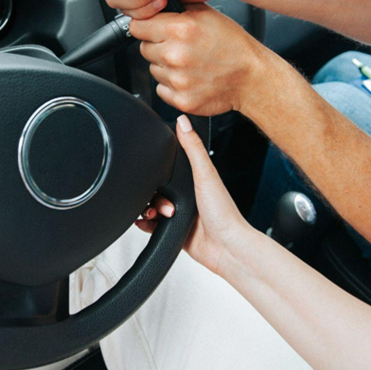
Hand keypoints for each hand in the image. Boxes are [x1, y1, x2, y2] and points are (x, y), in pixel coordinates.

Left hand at [132, 3, 265, 114]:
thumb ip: (177, 8)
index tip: (152, 29)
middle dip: (158, 46)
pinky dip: (172, 85)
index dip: (146, 27)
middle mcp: (175, 55)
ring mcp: (177, 80)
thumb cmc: (234, 45)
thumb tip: (154, 5)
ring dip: (166, 66)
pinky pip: (161, 89)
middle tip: (180, 47)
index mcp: (179, 29)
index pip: (137, 27)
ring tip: (189, 63)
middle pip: (144, 49)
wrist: (252, 78)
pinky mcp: (181, 99)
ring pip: (153, 69)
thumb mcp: (207, 13)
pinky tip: (190, 78)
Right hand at [137, 115, 254, 274]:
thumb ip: (193, 148)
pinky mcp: (172, 230)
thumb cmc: (223, 213)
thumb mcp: (206, 174)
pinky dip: (145, 224)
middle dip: (151, 195)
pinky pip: (150, 225)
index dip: (156, 169)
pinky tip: (146, 223)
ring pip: (150, 206)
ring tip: (158, 215)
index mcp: (194, 179)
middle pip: (155, 188)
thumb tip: (183, 121)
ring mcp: (179, 213)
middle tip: (164, 201)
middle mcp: (186, 195)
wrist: (226, 248)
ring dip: (147, 210)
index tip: (152, 171)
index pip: (168, 168)